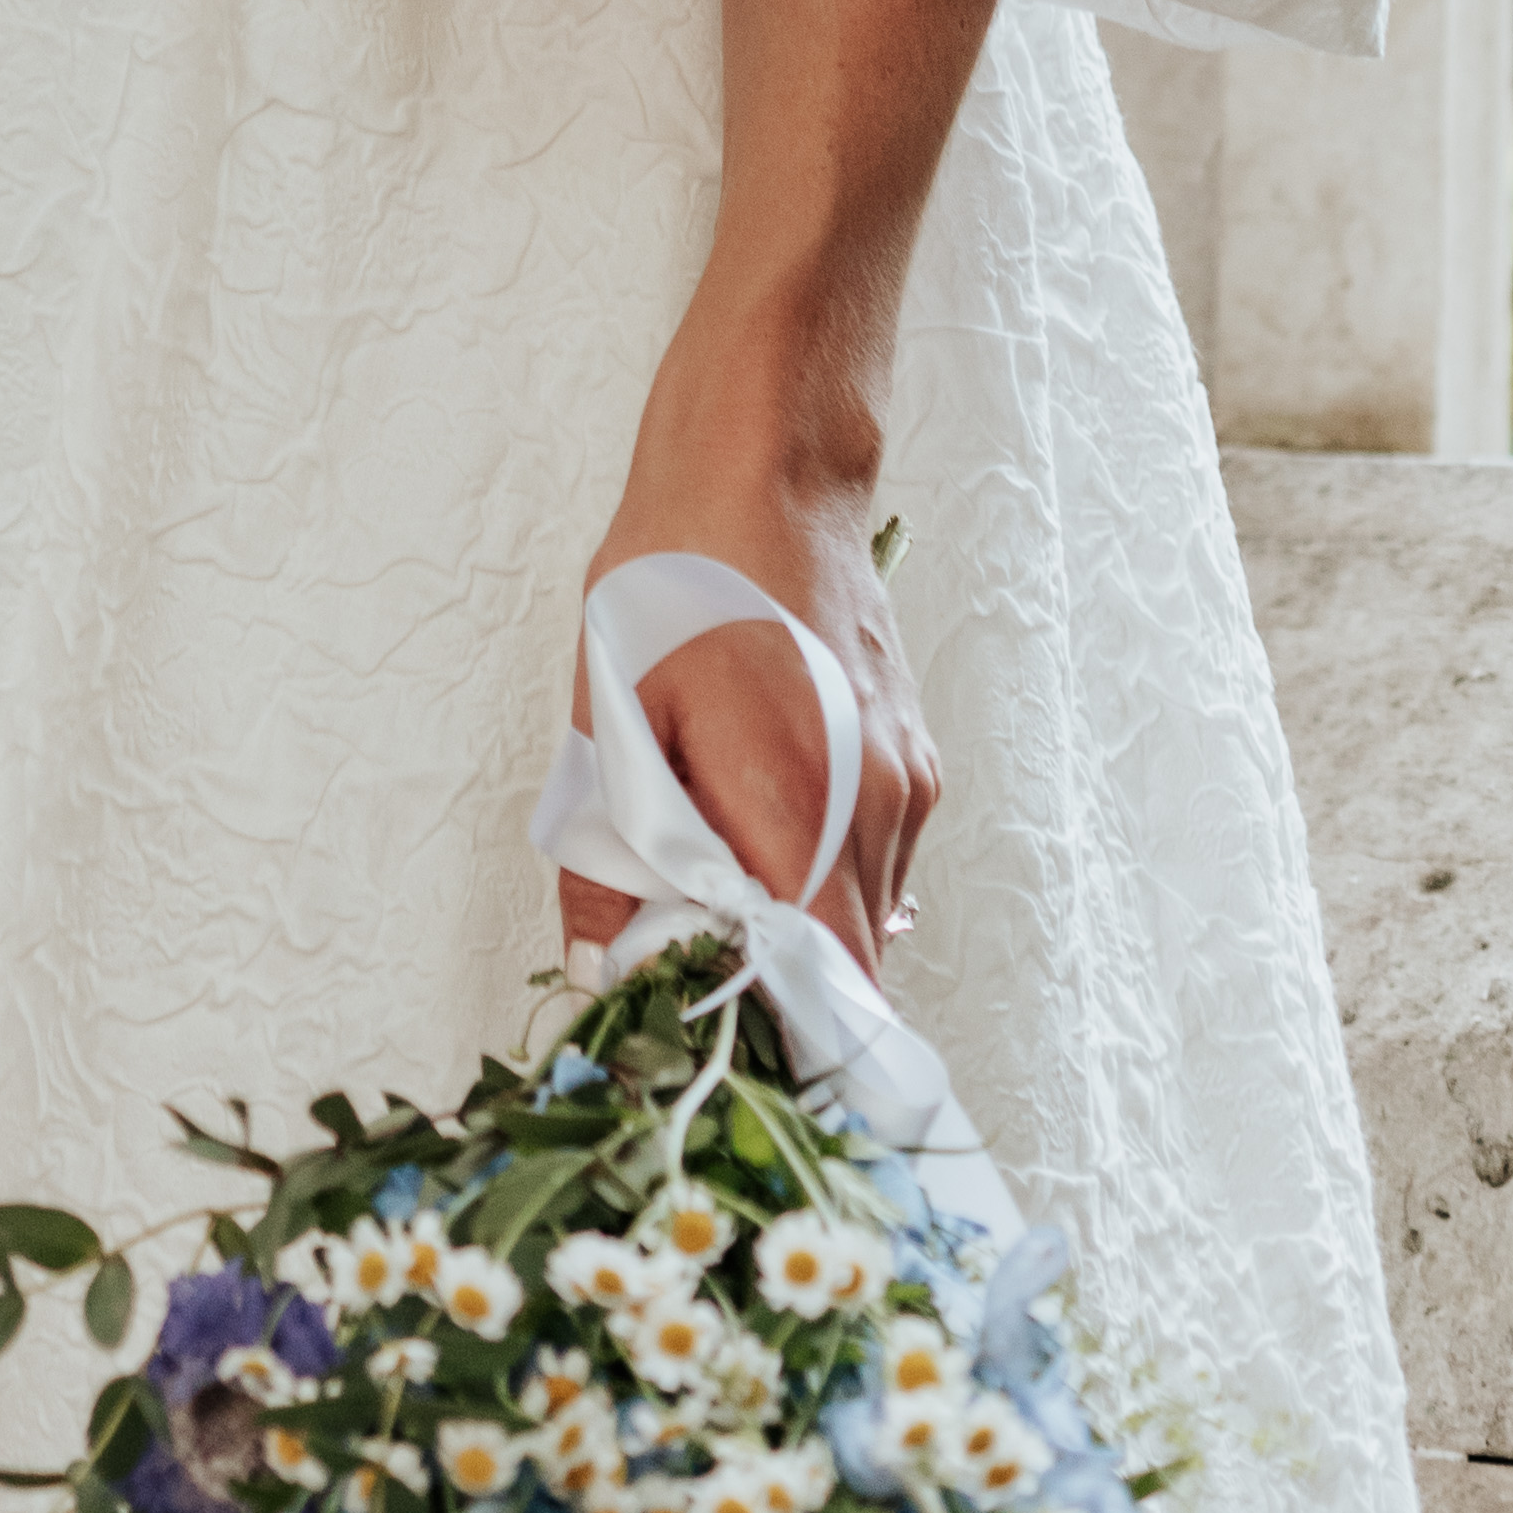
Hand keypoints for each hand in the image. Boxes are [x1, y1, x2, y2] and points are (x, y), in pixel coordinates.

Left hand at [557, 383, 936, 984]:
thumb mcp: (613, 718)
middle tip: (689, 966)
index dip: (781, 1037)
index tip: (718, 1046)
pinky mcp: (912, 758)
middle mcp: (880, 810)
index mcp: (806, 810)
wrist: (767, 466)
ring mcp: (908, 784)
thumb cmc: (679, 580)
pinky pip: (876, 860)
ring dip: (797, 925)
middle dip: (775, 985)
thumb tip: (599, 973)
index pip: (832, 990)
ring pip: (867, 916)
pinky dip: (820, 872)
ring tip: (710, 881)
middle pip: (851, 966)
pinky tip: (755, 822)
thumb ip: (608, 861)